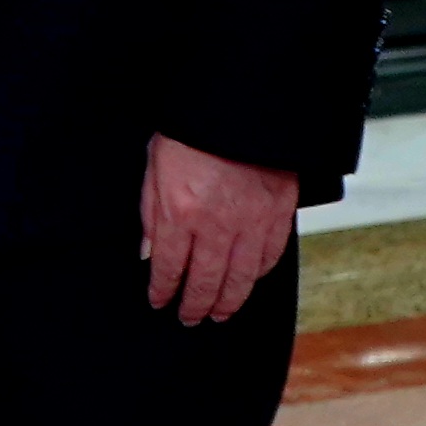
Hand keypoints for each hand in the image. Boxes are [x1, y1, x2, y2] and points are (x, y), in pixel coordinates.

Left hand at [141, 136, 298, 327]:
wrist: (240, 106)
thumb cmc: (192, 132)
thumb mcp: (154, 167)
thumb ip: (150, 214)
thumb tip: (148, 252)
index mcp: (180, 211)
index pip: (168, 267)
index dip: (162, 290)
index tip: (159, 301)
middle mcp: (216, 225)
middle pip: (204, 281)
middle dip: (194, 305)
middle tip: (189, 318)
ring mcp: (251, 223)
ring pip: (240, 278)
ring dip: (228, 301)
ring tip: (219, 314)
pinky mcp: (278, 216)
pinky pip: (269, 257)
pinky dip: (257, 276)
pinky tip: (248, 283)